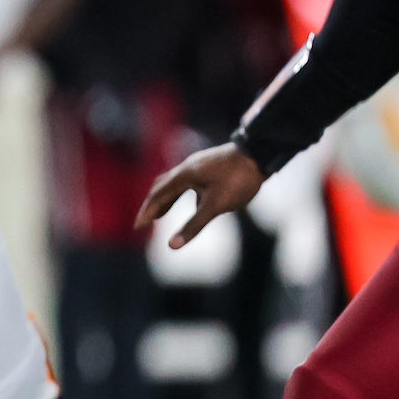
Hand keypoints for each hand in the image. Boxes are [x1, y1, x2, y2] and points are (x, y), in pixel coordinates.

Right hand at [136, 142, 265, 247]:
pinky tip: (195, 202)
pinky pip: (187, 180)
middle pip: (160, 187)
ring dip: (165, 199)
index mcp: (182, 175)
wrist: (259, 153)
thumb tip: (172, 246)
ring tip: (161, 214)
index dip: (147, 212)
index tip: (138, 226)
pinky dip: (181, 194)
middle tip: (146, 221)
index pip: (157, 195)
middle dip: (152, 205)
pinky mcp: (208, 165)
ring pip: (173, 182)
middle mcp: (185, 167)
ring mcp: (197, 165)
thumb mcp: (216, 206)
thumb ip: (193, 225)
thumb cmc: (238, 180)